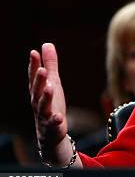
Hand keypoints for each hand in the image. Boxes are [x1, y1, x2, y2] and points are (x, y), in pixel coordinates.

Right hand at [28, 43, 69, 163]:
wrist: (50, 132)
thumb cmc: (51, 104)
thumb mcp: (52, 82)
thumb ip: (50, 64)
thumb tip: (46, 44)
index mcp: (38, 91)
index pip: (34, 77)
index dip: (33, 65)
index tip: (33, 52)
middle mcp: (37, 102)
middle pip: (36, 90)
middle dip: (38, 80)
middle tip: (42, 69)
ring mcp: (43, 115)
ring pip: (42, 106)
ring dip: (45, 97)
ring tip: (50, 87)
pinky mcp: (52, 127)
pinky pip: (52, 124)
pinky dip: (55, 120)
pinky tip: (59, 116)